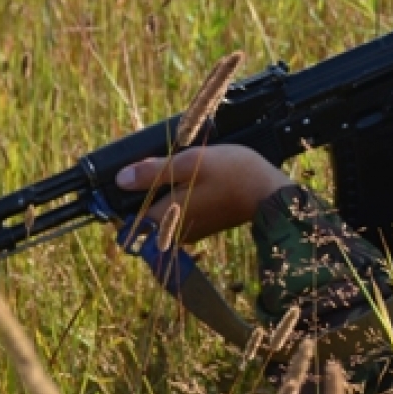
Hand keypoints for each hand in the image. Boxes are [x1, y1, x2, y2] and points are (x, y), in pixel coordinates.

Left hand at [114, 145, 293, 244]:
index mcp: (166, 216)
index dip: (121, 200)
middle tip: (152, 166)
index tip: (126, 179)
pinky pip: (181, 213)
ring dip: (163, 193)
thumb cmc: (233, 175)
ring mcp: (191, 229)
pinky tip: (191, 178)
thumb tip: (121, 179)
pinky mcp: (206, 224)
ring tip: (174, 168)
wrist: (271, 194)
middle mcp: (175, 230)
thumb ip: (153, 172)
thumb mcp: (190, 163)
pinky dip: (180, 197)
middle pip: (145, 215)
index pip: (127, 219)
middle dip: (143, 193)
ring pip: (164, 213)